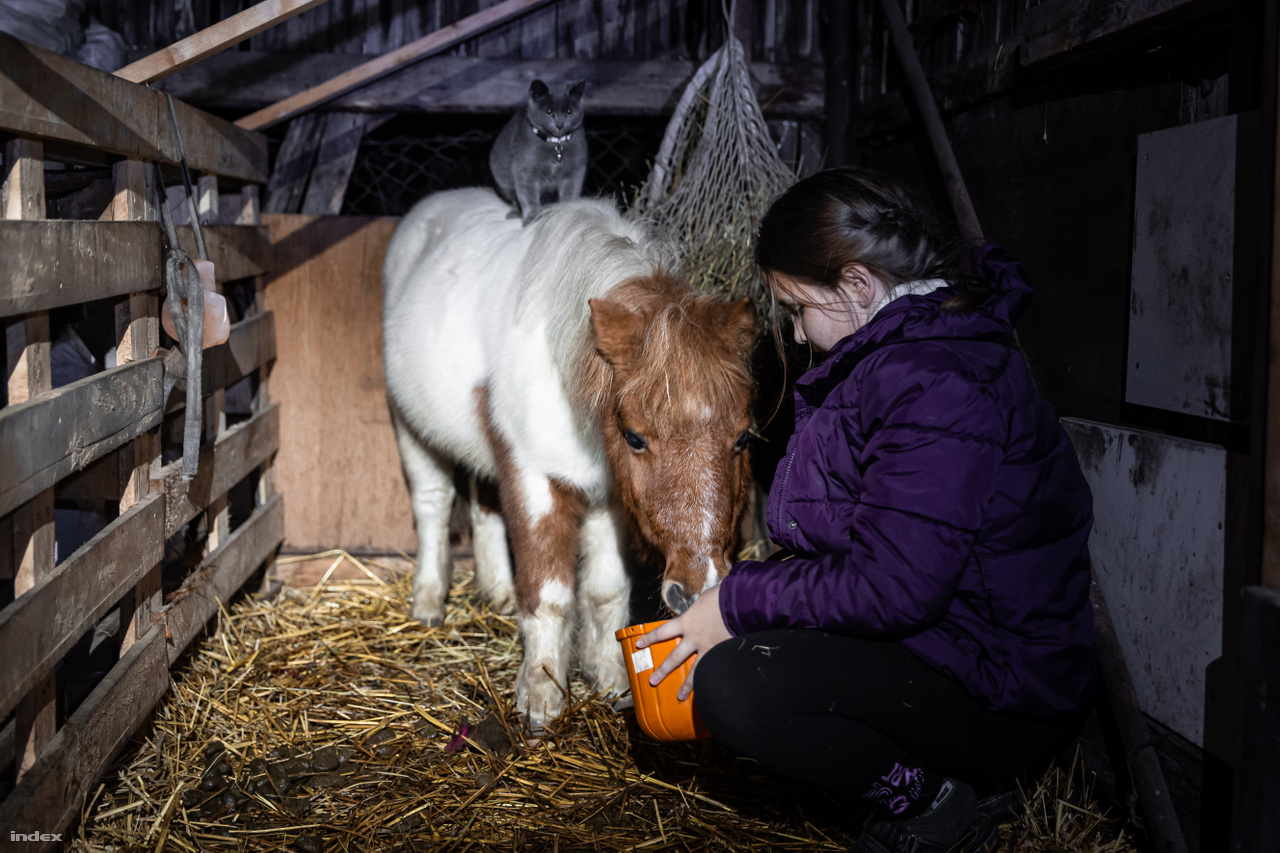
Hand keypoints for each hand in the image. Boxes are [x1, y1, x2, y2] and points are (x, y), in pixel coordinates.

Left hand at [634, 585, 730, 700]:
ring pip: (695, 671)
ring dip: (687, 685)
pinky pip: (714, 669)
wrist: (739, 602)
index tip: (638, 644)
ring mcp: (709, 648)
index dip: (649, 639)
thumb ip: (695, 611)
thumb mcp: (702, 600)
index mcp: (687, 622)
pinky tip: (709, 689)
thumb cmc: (720, 597)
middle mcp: (694, 638)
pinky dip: (711, 680)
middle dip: (663, 670)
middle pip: (674, 658)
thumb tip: (697, 613)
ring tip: (680, 696)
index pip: (662, 632)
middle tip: (653, 681)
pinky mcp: (723, 653)